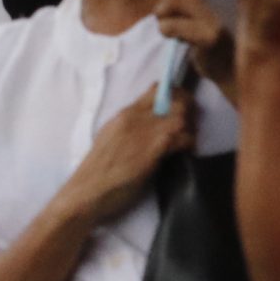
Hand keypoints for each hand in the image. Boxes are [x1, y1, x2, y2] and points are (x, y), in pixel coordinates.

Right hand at [67, 85, 191, 218]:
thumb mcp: (110, 137)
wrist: (87, 190)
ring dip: (192, 128)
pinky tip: (187, 152)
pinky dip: (189, 143)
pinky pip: (182, 138)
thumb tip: (150, 125)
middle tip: (192, 125)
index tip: (182, 106)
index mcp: (125, 113)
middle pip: (176, 99)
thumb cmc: (97, 170)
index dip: (175, 94)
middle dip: (190, 110)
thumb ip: (129, 127)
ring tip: (189, 140)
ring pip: (182, 117)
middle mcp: (135, 117)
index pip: (157, 89)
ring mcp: (145, 132)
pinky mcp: (153, 150)